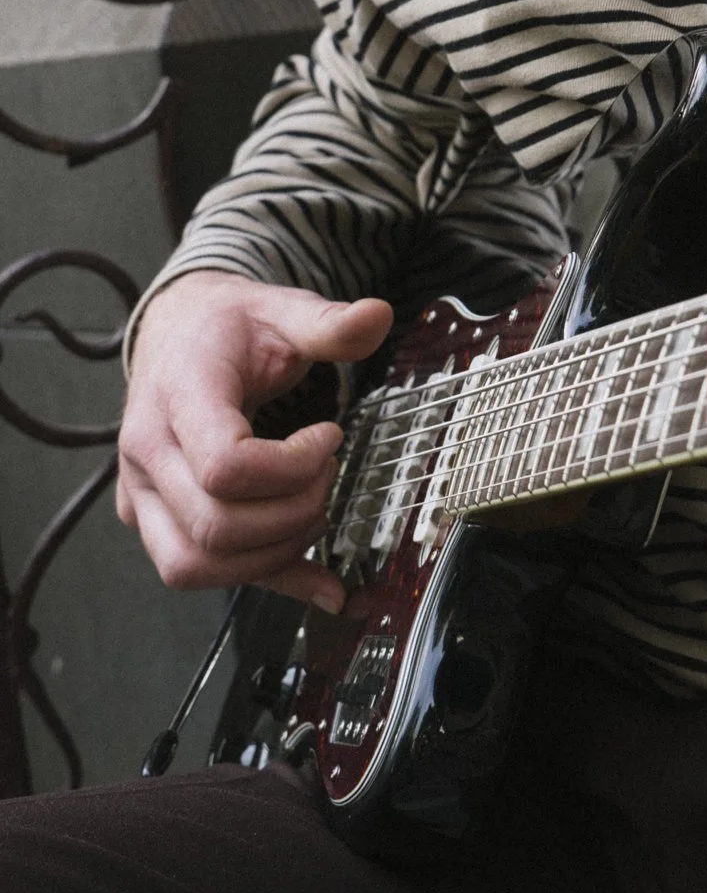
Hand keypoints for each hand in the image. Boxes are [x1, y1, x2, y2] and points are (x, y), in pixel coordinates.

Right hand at [118, 272, 391, 608]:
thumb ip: (328, 323)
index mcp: (176, 396)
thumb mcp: (281, 312)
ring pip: (194, 564)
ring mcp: (142, 493)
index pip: (224, 466)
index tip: (328, 438)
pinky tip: (315, 580)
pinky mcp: (154, 519)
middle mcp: (147, 453)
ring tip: (312, 509)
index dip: (292, 467)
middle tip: (327, 473)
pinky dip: (263, 580)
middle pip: (215, 526)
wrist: (177, 334)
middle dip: (293, 513)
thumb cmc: (226, 329)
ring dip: (272, 554)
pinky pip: (198, 572)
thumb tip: (378, 316)